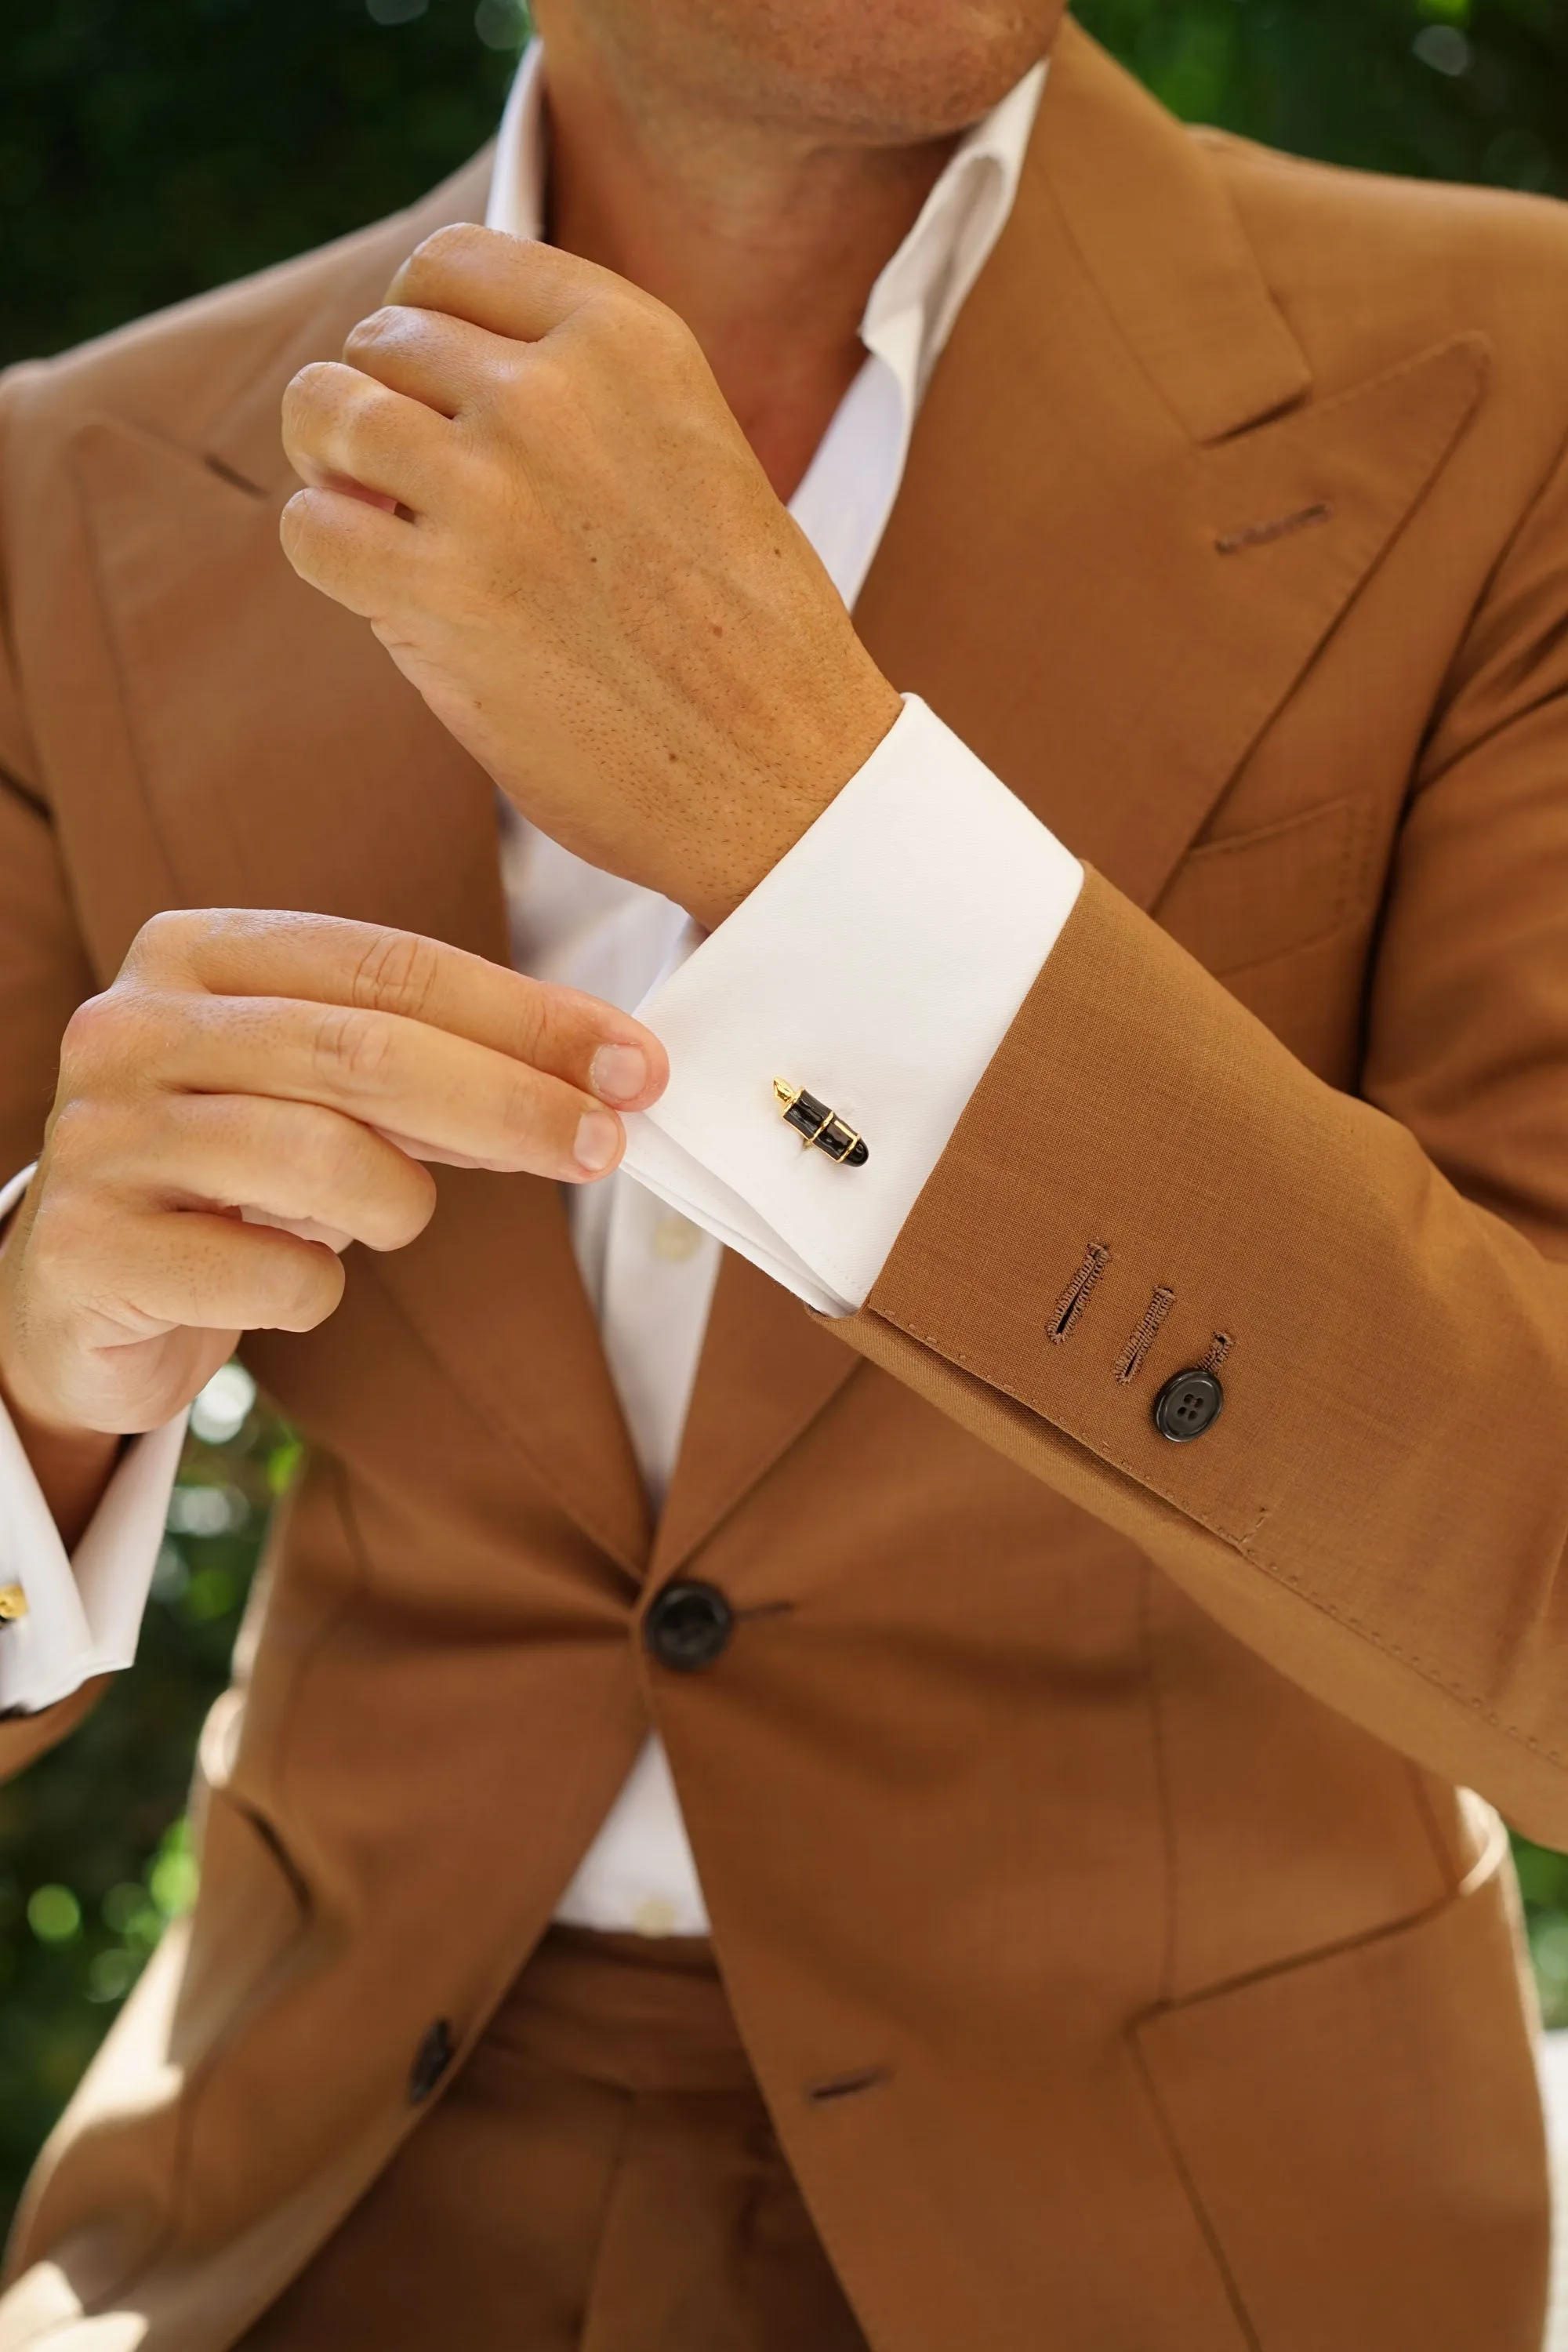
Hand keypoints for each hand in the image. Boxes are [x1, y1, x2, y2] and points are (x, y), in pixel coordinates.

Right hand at [0, 909, 666, 1441]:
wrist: (84, 1292)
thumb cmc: (235, 1175)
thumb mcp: (323, 1094)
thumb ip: (438, 1065)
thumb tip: (607, 1072)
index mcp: (196, 953)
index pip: (391, 965)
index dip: (526, 1016)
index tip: (634, 1063)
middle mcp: (132, 1027)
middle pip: (366, 1051)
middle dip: (512, 1100)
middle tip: (608, 1145)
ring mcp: (101, 1137)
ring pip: (324, 1159)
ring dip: (404, 1204)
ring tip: (391, 1219)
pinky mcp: (92, 1249)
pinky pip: (273, 1274)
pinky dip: (319, 1290)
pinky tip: (292, 1281)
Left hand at [278, 227, 902, 929]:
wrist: (784, 771)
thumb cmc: (743, 633)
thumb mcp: (693, 450)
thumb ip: (582, 397)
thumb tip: (419, 382)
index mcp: (627, 338)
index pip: (453, 263)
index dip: (418, 323)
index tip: (428, 386)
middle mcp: (551, 392)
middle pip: (381, 339)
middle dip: (379, 405)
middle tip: (404, 483)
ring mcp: (490, 489)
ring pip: (326, 412)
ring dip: (331, 468)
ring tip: (375, 522)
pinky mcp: (442, 594)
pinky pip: (311, 528)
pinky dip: (326, 552)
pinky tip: (380, 587)